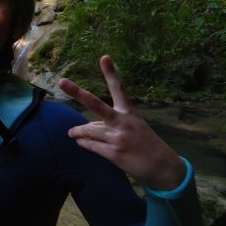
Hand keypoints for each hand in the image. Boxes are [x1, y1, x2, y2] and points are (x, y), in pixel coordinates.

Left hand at [57, 55, 184, 189]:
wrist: (164, 168)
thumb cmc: (145, 145)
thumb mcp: (132, 128)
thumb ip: (109, 124)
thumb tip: (85, 129)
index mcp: (129, 112)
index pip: (119, 88)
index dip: (111, 73)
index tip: (104, 57)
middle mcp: (123, 121)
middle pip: (96, 104)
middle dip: (77, 92)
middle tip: (62, 81)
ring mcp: (118, 137)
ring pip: (87, 130)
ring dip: (78, 132)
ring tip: (73, 133)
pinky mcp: (114, 153)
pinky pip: (90, 145)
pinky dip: (83, 143)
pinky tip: (81, 142)